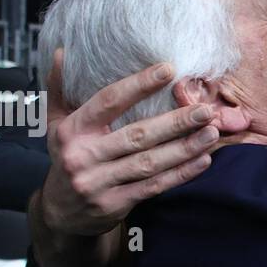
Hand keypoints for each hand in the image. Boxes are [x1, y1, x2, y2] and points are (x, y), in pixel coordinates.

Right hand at [37, 50, 220, 236]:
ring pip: (149, 162)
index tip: (169, 70)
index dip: (139, 85)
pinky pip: (154, 186)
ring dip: (185, 148)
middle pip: (137, 135)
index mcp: (73, 130)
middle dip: (175, 122)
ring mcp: (100, 182)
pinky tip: (202, 161)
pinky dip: (180, 174)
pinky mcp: (116, 204)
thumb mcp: (55, 125)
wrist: (60, 214)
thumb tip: (61, 52)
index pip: (109, 101)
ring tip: (211, 133)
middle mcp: (84, 156)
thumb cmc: (66, 159)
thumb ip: (59, 89)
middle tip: (205, 110)